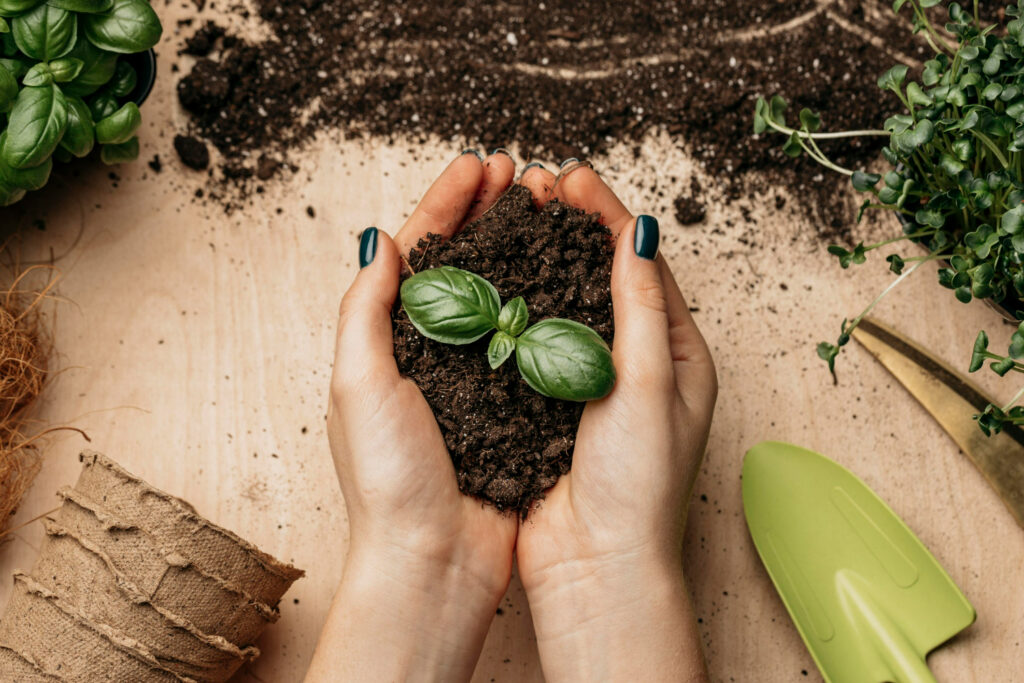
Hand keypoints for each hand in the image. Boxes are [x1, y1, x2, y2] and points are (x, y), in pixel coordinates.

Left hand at [306, 151, 518, 682]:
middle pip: (466, 264)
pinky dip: (550, 304)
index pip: (420, 253)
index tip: (480, 166)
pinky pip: (535, 342)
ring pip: (505, 295)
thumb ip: (364, 312)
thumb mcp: (359, 386)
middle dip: (490, 214)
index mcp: (390, 344)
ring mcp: (478, 379)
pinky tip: (571, 276)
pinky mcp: (515, 407)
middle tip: (522, 175)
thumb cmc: (388, 482)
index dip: (448, 203)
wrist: (435, 563)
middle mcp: (434, 355)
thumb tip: (379, 240)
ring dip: (525, 249)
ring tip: (549, 210)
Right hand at [515, 162, 717, 681]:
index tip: (573, 180)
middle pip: (601, 275)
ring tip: (515, 215)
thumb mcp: (651, 385)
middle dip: (571, 226)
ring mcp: (589, 379)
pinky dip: (517, 302)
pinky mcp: (549, 401)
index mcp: (676, 353)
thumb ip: (643, 308)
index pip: (642, 265)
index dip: (607, 216)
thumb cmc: (638, 485)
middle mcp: (635, 361)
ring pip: (564, 301)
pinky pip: (534, 338)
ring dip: (541, 256)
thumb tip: (638, 232)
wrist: (596, 563)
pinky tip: (493, 276)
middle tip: (539, 185)